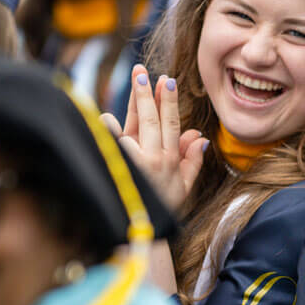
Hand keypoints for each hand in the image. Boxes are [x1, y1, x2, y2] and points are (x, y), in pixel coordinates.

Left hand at [102, 64, 206, 209]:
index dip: (169, 101)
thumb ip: (192, 160)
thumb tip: (199, 134)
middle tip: (142, 71)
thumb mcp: (183, 186)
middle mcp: (155, 159)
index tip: (167, 80)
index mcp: (171, 159)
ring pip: (130, 127)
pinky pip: (112, 142)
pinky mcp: (119, 168)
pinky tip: (105, 120)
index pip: (171, 123)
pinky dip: (107, 130)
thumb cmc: (162, 208)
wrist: (142, 233)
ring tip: (133, 81)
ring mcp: (136, 164)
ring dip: (131, 105)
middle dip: (147, 93)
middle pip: (151, 119)